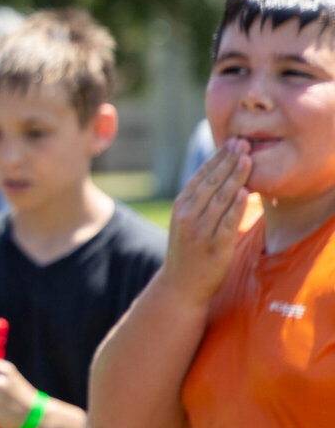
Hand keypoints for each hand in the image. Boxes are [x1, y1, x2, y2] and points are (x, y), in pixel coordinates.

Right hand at [160, 138, 249, 306]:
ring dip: (234, 176)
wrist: (180, 285)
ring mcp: (199, 231)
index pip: (201, 175)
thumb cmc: (188, 251)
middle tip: (243, 142)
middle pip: (210, 182)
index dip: (218, 157)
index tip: (232, 142)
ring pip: (219, 198)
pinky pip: (226, 222)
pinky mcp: (213, 246)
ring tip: (247, 158)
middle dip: (228, 160)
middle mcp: (187, 215)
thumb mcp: (187, 222)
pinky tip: (243, 191)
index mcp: (181, 206)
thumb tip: (219, 177)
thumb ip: (199, 201)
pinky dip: (234, 206)